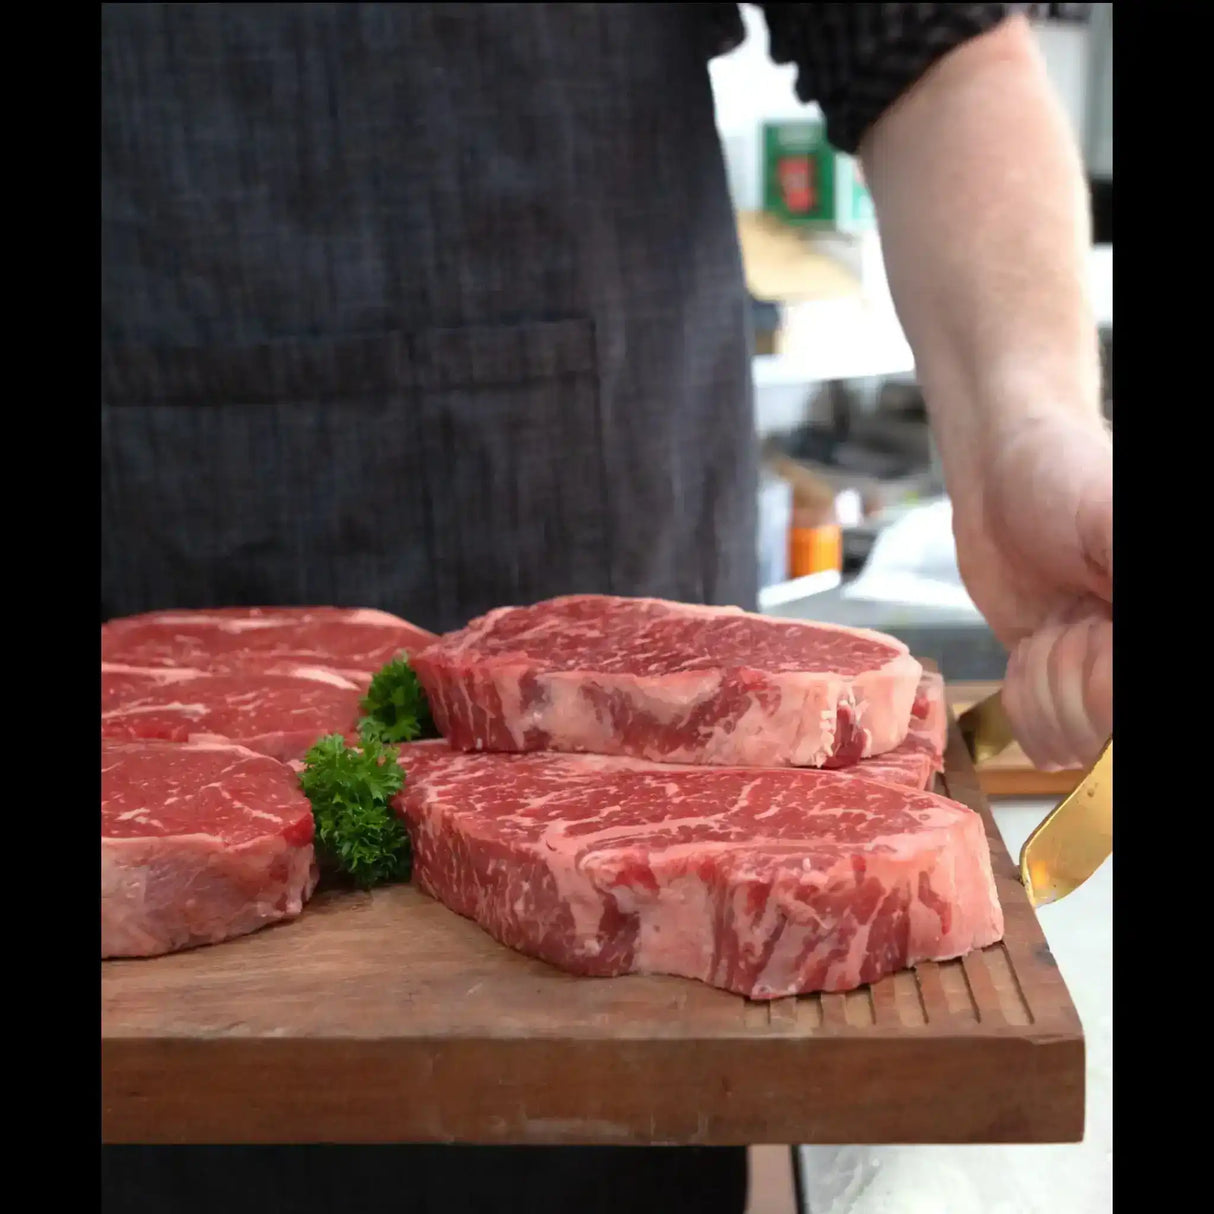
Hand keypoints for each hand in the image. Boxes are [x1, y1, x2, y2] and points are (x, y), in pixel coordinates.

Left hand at [952, 416, 1111, 768]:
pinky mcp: (1062, 689)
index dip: (1104, 679)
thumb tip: (1121, 621)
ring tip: (1053, 625)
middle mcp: (1132, 656)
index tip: (1094, 625)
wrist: (1000, 473)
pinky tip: (1032, 648)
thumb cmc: (1065, 476)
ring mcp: (1105, 680)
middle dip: (1073, 676)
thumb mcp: (1109, 518)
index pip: (1123, 704)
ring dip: (1044, 683)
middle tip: (1071, 616)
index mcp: (1164, 622)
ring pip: (1075, 742)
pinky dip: (1023, 698)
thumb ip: (1124, 573)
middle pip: (1106, 732)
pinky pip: (1044, 738)